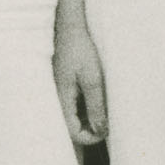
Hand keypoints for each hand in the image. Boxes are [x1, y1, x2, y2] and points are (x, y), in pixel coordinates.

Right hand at [54, 20, 108, 146]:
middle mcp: (57, 100)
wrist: (68, 27)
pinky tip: (96, 95)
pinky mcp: (62, 87)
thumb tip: (101, 130)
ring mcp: (58, 94)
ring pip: (73, 118)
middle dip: (91, 128)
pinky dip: (85, 106)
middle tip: (108, 118)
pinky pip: (72, 106)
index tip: (108, 129)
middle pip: (72, 129)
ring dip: (89, 117)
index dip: (92, 137)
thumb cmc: (80, 50)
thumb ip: (96, 106)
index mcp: (62, 100)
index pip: (75, 134)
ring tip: (104, 104)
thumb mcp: (93, 79)